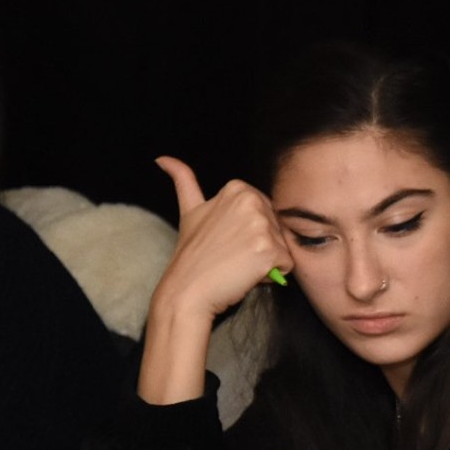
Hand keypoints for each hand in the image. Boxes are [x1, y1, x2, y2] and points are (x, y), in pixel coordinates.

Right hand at [151, 156, 292, 321]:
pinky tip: (246, 275)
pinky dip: (272, 275)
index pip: (268, 212)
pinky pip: (287, 265)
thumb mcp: (189, 211)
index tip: (227, 239)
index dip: (251, 231)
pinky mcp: (270, 250)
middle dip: (260, 245)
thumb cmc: (192, 256)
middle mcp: (252, 202)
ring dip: (266, 261)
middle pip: (278, 228)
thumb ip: (183, 181)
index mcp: (238, 189)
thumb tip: (162, 158)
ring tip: (237, 264)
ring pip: (284, 246)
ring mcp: (261, 226)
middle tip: (231, 254)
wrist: (187, 291)